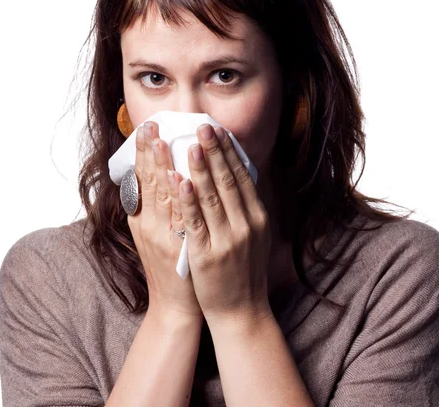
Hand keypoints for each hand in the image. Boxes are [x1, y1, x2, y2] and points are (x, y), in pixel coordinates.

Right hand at [128, 121, 202, 321]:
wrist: (176, 306)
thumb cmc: (170, 265)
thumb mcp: (155, 232)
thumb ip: (156, 205)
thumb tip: (163, 172)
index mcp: (141, 219)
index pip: (141, 178)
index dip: (142, 152)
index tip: (146, 127)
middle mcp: (148, 225)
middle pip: (148, 182)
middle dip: (149, 152)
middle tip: (151, 125)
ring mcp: (163, 236)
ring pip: (161, 196)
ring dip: (161, 167)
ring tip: (162, 141)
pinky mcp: (180, 248)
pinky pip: (180, 217)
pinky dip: (179, 198)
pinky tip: (179, 179)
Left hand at [177, 124, 272, 326]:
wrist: (241, 311)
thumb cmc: (244, 270)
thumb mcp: (255, 236)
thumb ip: (247, 207)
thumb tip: (237, 174)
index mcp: (257, 218)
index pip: (241, 177)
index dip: (229, 152)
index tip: (217, 130)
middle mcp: (245, 226)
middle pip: (228, 181)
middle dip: (214, 151)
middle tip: (203, 126)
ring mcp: (227, 240)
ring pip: (211, 197)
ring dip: (201, 169)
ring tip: (190, 144)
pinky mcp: (206, 255)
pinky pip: (195, 222)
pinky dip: (188, 200)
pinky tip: (180, 180)